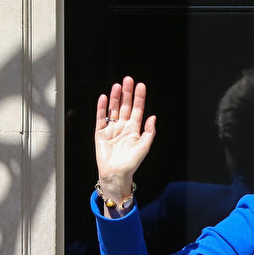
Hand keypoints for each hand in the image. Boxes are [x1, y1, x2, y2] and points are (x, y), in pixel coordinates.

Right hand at [94, 77, 156, 202]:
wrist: (116, 174)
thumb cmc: (131, 163)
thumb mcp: (144, 147)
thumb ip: (149, 131)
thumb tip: (153, 116)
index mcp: (135, 129)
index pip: (138, 109)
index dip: (139, 98)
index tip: (141, 86)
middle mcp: (123, 127)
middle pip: (125, 106)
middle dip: (127, 93)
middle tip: (128, 80)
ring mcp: (112, 129)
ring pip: (113, 109)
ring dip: (115, 97)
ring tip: (117, 86)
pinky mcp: (101, 133)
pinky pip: (101, 118)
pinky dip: (102, 108)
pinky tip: (104, 98)